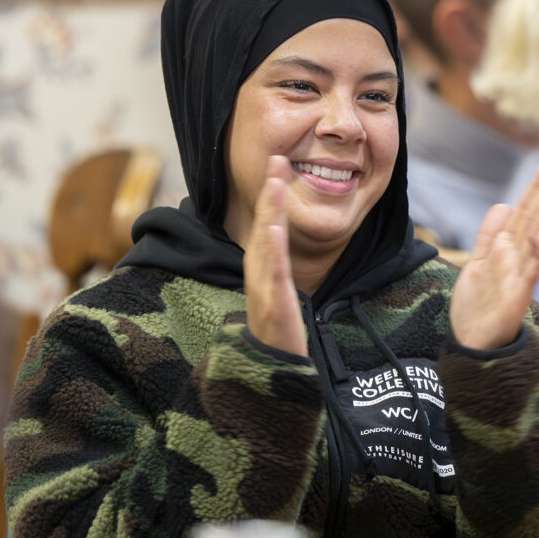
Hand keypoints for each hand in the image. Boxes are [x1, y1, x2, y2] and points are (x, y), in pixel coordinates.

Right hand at [243, 156, 306, 357]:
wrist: (274, 379)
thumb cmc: (278, 339)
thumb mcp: (279, 298)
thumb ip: (277, 273)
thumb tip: (279, 248)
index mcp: (262, 273)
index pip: (266, 228)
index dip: (270, 198)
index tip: (278, 167)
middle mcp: (259, 277)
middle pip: (263, 227)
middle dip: (269, 193)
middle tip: (276, 158)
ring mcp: (265, 291)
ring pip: (266, 244)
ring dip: (270, 210)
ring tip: (276, 181)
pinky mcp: (275, 307)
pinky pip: (273, 274)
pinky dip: (273, 250)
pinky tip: (276, 228)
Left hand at [451, 159, 538, 351]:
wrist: (473, 342)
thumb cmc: (478, 305)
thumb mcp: (477, 263)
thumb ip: (489, 236)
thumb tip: (503, 205)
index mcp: (508, 249)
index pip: (525, 212)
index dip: (536, 189)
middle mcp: (518, 258)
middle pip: (533, 219)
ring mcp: (520, 275)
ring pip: (534, 239)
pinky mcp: (518, 294)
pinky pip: (530, 272)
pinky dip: (537, 254)